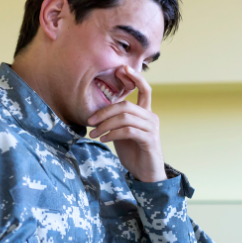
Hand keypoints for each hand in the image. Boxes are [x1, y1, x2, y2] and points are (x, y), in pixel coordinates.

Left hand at [87, 66, 167, 182]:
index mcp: (145, 113)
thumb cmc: (134, 152)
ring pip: (125, 117)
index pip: (145, 89)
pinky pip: (128, 131)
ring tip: (93, 134)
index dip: (135, 77)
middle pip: (126, 105)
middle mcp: (151, 117)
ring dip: (105, 125)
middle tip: (89, 120)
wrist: (146, 174)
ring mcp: (152, 129)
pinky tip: (104, 139)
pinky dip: (112, 134)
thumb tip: (98, 112)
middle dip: (104, 111)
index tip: (122, 68)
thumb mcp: (122, 133)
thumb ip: (116, 120)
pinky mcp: (149, 141)